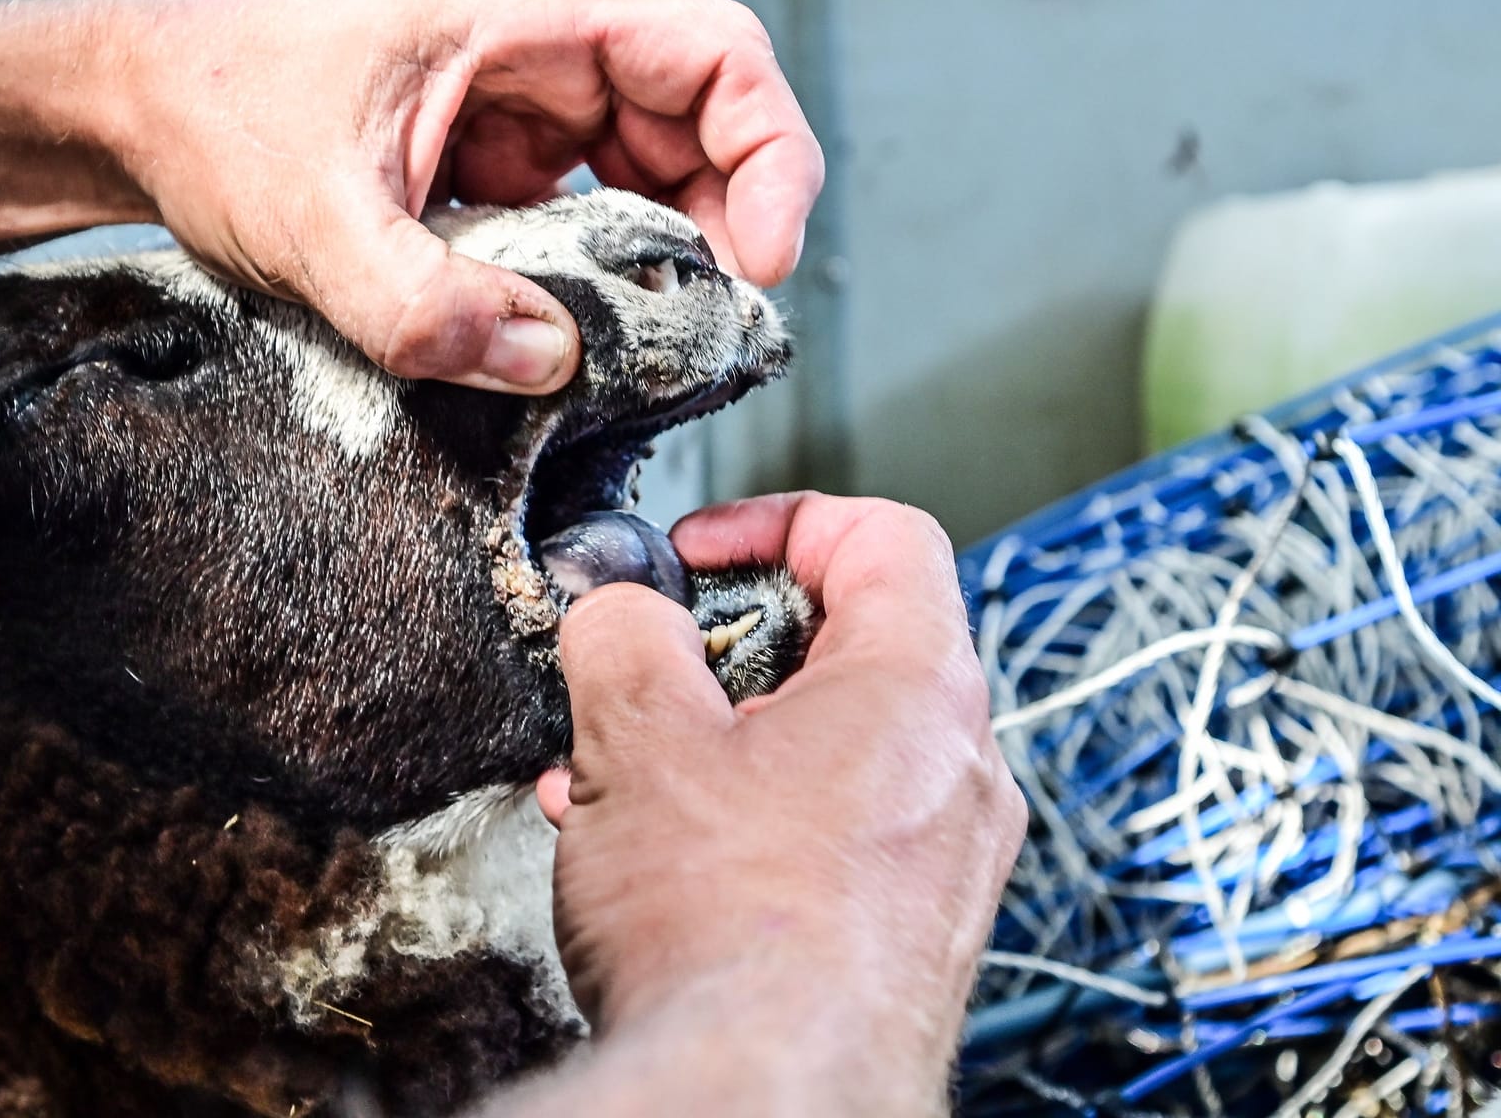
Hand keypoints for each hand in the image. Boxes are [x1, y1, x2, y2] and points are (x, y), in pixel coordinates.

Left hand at [100, 0, 822, 393]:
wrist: (138, 110)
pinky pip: (590, 202)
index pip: (719, 55)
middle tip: (704, 327)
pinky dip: (602, 266)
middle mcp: (543, 38)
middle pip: (704, 119)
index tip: (763, 260)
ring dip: (666, 252)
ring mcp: (523, 91)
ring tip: (646, 337)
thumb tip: (547, 361)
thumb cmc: (216, 117)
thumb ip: (422, 305)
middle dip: (725, 225)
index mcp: (525, 7)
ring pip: (655, 166)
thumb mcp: (311, 225)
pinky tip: (576, 325)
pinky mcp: (498, 147)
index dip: (771, 155)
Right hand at [538, 496, 1023, 1109]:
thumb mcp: (636, 736)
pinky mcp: (911, 937)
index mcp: (918, 688)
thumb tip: (622, 609)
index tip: (698, 550)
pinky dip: (747, 821)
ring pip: (830, 754)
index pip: (882, 535)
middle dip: (728, 650)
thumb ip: (625, 634)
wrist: (762, 1102)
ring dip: (721, 745)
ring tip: (623, 776)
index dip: (776, 520)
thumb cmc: (728, 932)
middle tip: (653, 673)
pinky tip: (654, 858)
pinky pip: (832, 838)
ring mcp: (945, 863)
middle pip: (851, 648)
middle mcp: (957, 772)